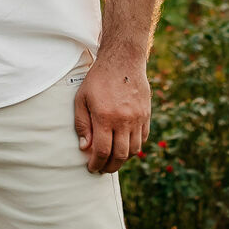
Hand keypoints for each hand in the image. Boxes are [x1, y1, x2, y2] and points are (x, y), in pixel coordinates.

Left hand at [73, 54, 151, 173]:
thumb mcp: (82, 98)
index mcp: (105, 116)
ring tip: (112, 159)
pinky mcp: (146, 115)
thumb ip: (82, 124)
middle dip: (110, 167)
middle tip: (102, 168)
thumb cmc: (98, 79)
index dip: (96, 163)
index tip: (91, 167)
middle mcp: (124, 120)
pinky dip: (134, 147)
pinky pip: (143, 138)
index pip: (102, 151)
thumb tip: (85, 147)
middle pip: (120, 155)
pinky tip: (124, 146)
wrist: (123, 60)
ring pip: (133, 150)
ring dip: (122, 159)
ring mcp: (138, 118)